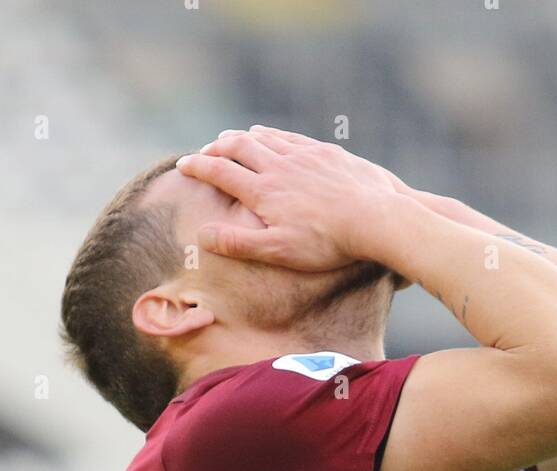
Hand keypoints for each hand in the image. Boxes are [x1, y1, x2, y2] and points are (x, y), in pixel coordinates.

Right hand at [177, 128, 401, 270]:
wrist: (373, 217)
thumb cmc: (326, 242)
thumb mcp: (278, 251)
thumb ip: (239, 243)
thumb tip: (202, 236)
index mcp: (263, 191)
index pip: (221, 173)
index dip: (198, 168)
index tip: (182, 166)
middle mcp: (279, 166)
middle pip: (239, 147)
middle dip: (217, 148)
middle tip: (204, 151)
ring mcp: (303, 155)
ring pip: (264, 137)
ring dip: (243, 136)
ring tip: (232, 138)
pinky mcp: (325, 152)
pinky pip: (290, 137)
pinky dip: (272, 134)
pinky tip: (272, 136)